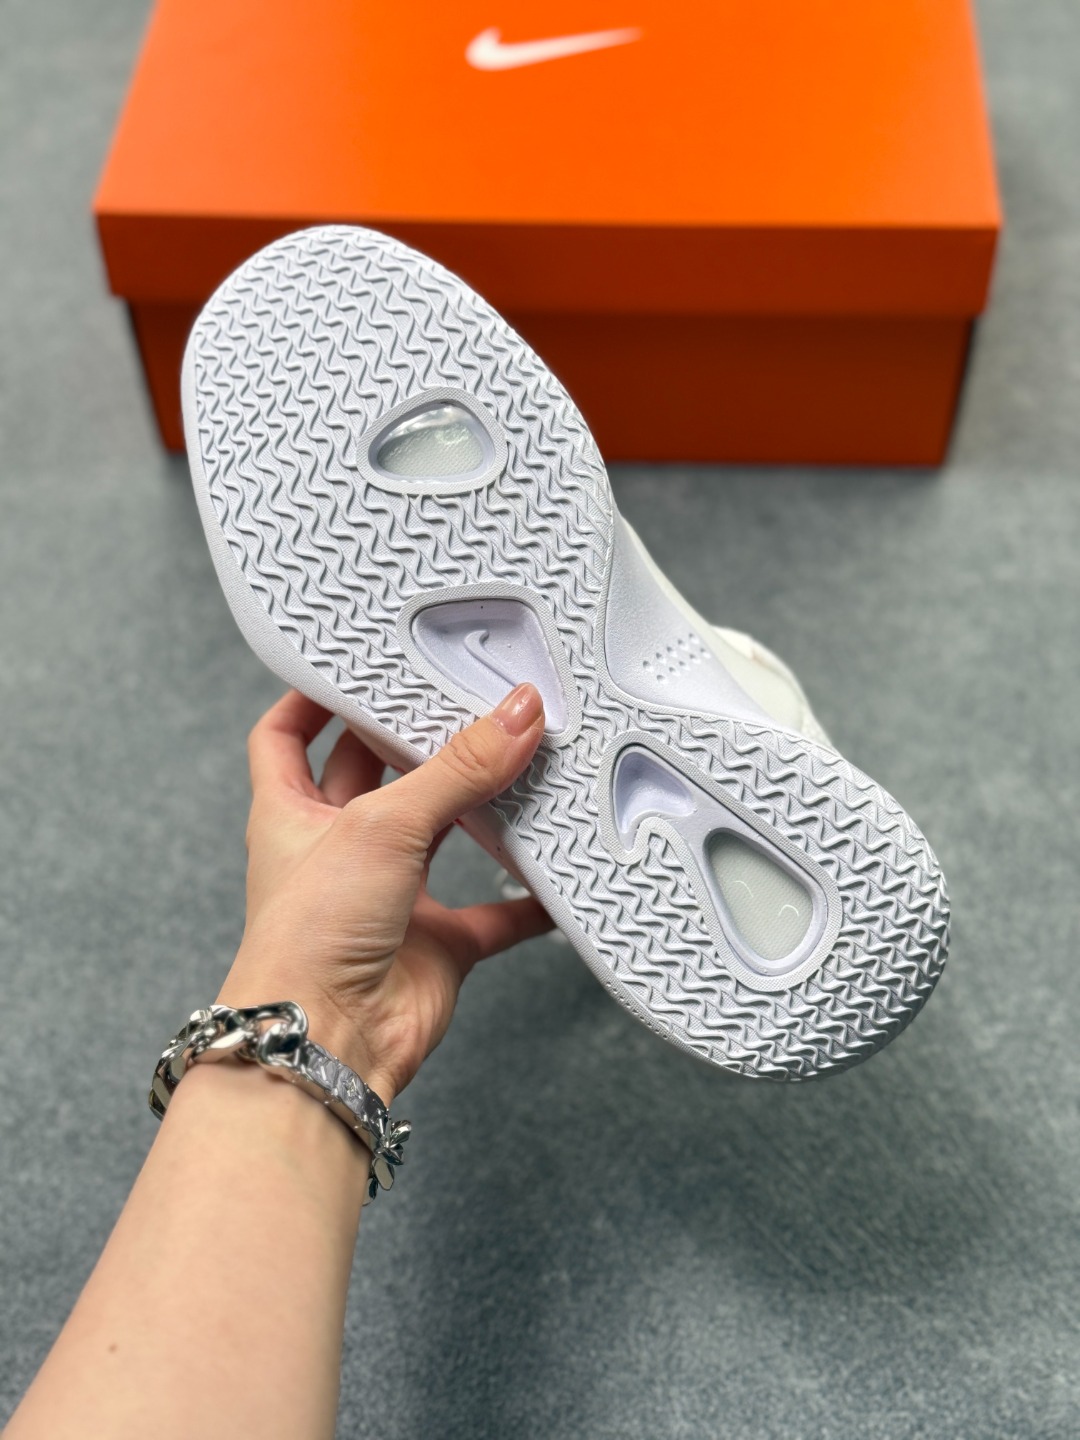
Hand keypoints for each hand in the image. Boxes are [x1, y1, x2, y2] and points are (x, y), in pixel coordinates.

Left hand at [216, 683, 550, 1103]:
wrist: (326, 1045)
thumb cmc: (309, 938)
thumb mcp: (380, 826)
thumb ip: (456, 769)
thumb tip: (517, 713)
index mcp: (293, 813)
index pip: (289, 736)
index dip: (313, 698)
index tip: (356, 662)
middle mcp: (338, 851)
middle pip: (377, 775)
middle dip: (418, 738)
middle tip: (466, 693)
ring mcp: (388, 899)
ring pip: (441, 835)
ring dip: (479, 805)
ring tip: (522, 756)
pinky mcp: (434, 945)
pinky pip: (492, 914)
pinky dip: (526, 897)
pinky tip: (558, 874)